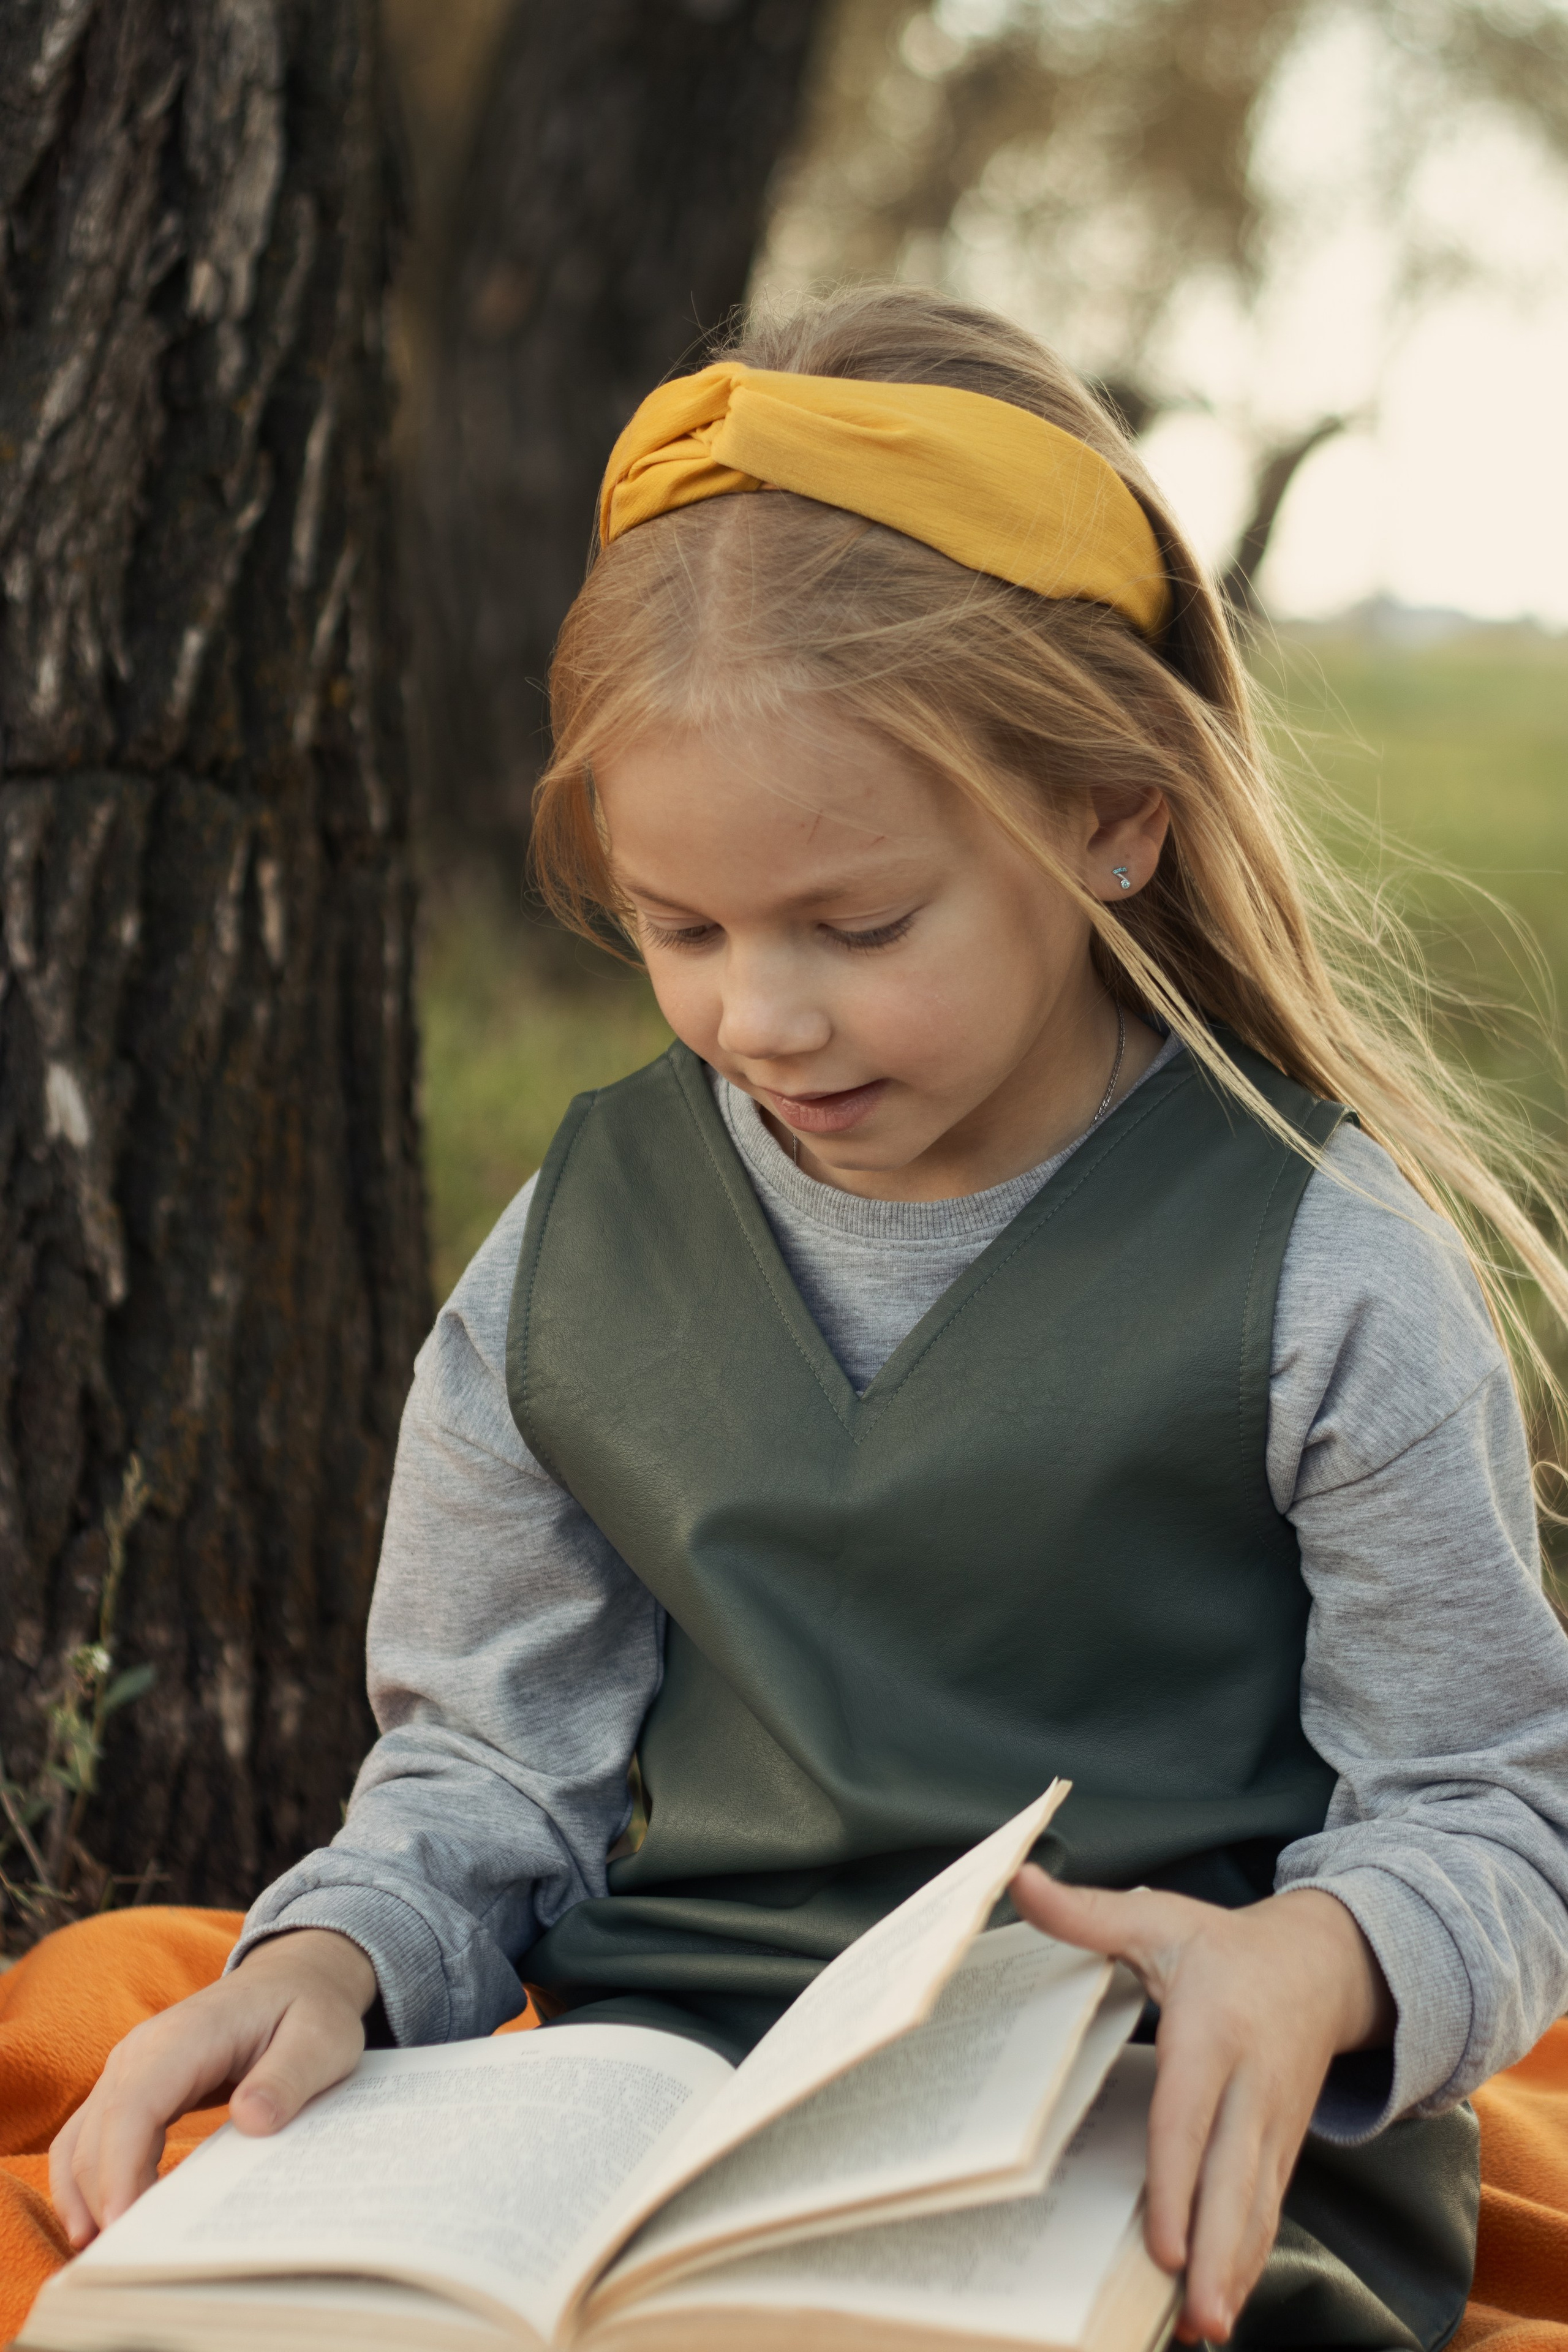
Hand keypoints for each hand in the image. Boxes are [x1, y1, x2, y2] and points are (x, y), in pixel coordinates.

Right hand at [50, 1927, 376, 2247]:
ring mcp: (129, 2069)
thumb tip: (251, 2119)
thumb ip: (288, 2078)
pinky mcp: (131, 2088)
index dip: (121, 2171)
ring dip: (84, 2197)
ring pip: (84, 2141)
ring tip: (101, 2255)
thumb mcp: (321, 2039)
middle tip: (122, 2263)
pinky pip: (91, 2138)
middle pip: (100, 2135)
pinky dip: (86, 2182)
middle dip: (102, 2200)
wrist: (292, 1979)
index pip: (134, 2108)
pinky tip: (97, 2222)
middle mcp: (141, 2051)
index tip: (126, 2228)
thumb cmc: (307, 2009)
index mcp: (184, 2037)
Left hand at [1010, 1870, 1392, 2344]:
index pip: (1189, 2114)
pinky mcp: (1283, 2147)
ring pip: (1256, 2206)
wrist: (1324, 1965)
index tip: (1165, 2244)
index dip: (1176, 2180)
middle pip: (1234, 2179)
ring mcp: (1273, 2124)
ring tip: (1208, 2330)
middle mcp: (1251, 2086)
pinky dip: (1249, 2258)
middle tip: (1198, 2317)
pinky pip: (1267, 2208)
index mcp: (1214, 2030)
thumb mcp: (1156, 1916)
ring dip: (1236, 2271)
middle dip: (1218, 2252)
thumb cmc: (1222, 1945)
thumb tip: (1017, 1881)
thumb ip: (1085, 1914)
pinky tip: (1226, 2303)